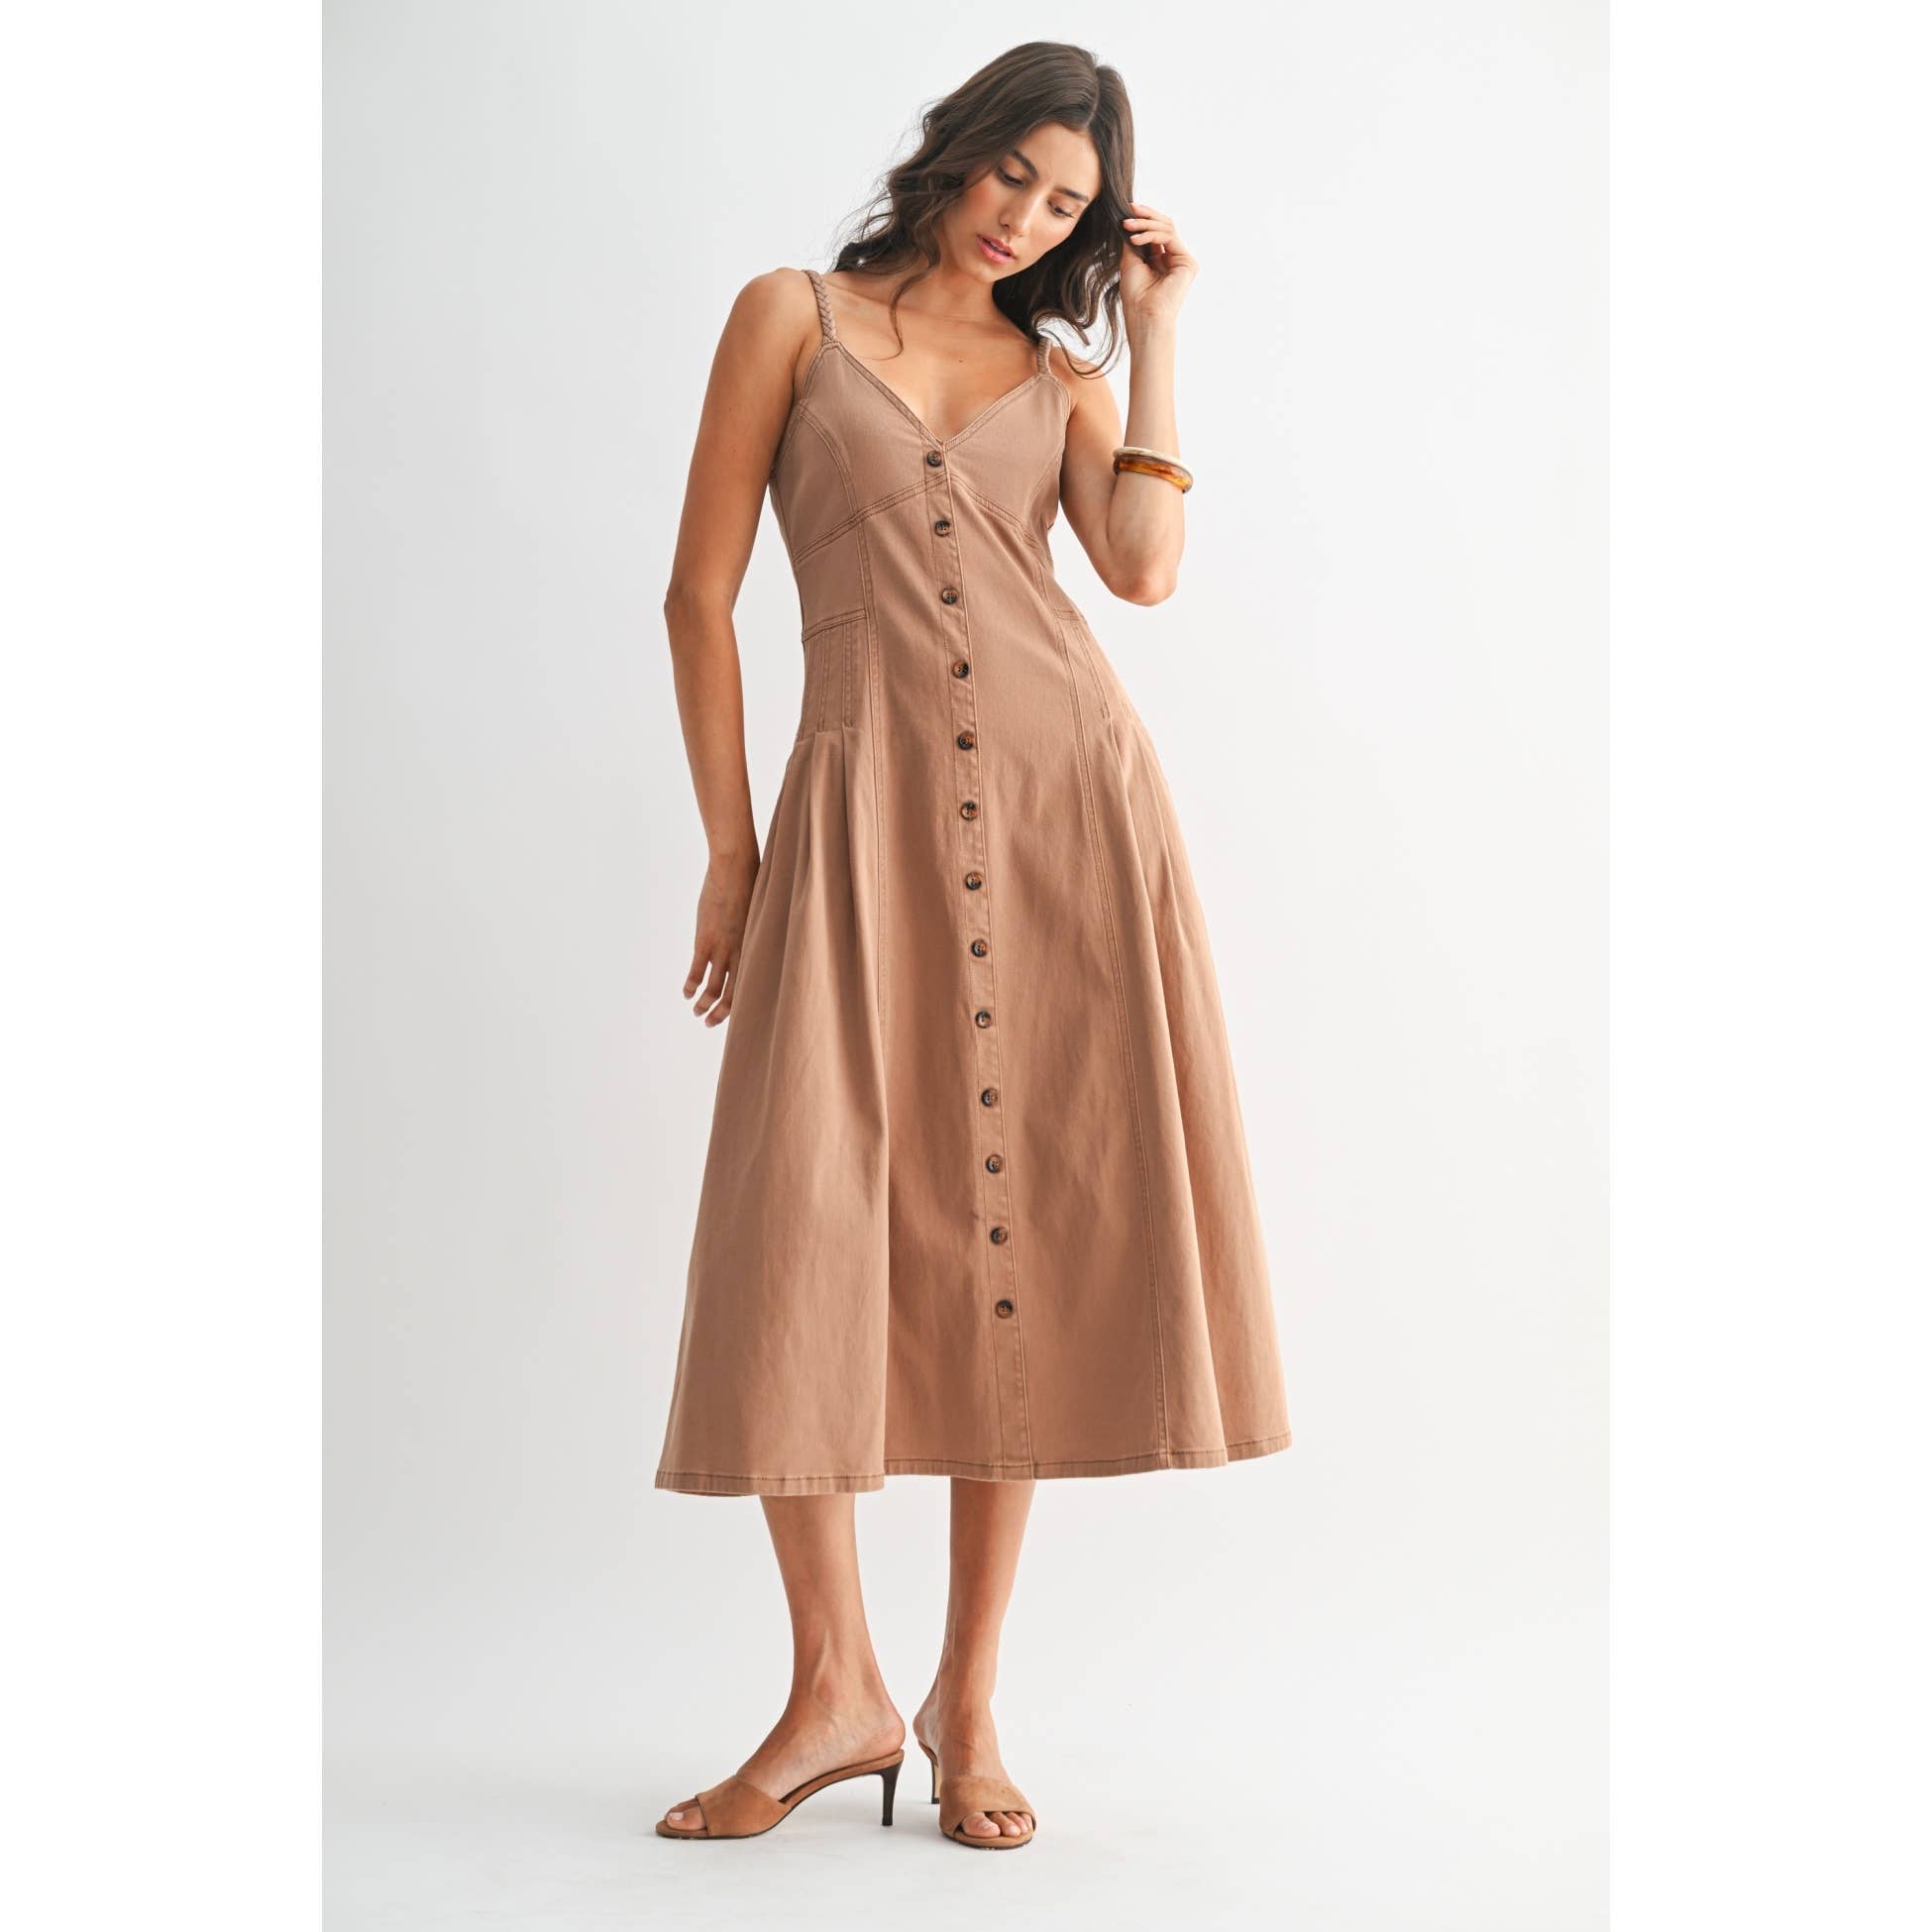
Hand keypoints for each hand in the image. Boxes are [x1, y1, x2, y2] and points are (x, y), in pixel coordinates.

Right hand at [684, 848, 757, 1026]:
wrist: (735, 869)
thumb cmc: (753, 886)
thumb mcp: (761, 914)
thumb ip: (757, 931)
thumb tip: (757, 938)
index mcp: (758, 948)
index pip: (752, 986)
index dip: (743, 1005)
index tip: (734, 1013)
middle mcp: (742, 953)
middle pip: (733, 994)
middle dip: (720, 1013)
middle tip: (710, 1022)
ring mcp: (723, 948)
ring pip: (713, 988)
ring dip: (702, 1003)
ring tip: (696, 1011)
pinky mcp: (705, 939)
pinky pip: (697, 971)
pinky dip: (690, 984)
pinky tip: (686, 992)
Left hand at [1119, 200, 1196, 328]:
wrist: (1143, 315)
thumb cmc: (1135, 296)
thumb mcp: (1131, 261)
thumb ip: (1135, 241)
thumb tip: (1130, 219)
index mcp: (1162, 260)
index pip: (1156, 232)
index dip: (1143, 219)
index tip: (1127, 211)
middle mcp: (1174, 259)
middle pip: (1164, 226)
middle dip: (1146, 216)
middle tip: (1129, 210)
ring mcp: (1183, 260)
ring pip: (1167, 228)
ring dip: (1145, 224)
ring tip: (1128, 226)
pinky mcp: (1188, 263)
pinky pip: (1170, 237)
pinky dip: (1151, 234)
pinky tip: (1136, 240)